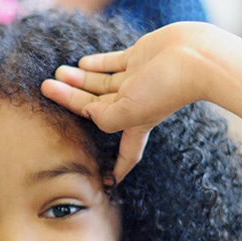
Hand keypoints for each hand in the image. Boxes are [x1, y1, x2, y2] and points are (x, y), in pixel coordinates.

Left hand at [39, 21, 231, 179]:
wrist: (196, 56)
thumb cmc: (166, 89)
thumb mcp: (129, 114)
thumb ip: (104, 117)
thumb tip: (88, 111)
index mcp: (136, 124)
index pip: (125, 153)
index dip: (117, 169)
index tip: (108, 183)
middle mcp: (135, 104)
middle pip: (95, 107)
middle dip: (70, 100)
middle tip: (45, 88)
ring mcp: (137, 79)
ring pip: (99, 82)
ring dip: (78, 79)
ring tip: (56, 72)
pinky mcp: (141, 56)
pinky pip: (112, 63)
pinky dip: (96, 64)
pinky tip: (81, 63)